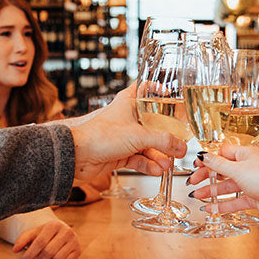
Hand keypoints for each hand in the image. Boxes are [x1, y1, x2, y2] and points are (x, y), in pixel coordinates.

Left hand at [12, 220, 80, 258]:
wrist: (61, 233)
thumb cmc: (43, 235)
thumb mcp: (33, 234)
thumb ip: (22, 240)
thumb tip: (15, 250)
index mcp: (54, 225)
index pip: (40, 242)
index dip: (30, 253)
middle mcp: (66, 231)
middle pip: (48, 251)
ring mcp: (74, 241)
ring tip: (46, 257)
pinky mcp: (78, 250)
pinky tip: (56, 257)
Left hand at [63, 86, 185, 177]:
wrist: (76, 156)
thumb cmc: (99, 135)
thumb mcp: (138, 136)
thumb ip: (163, 141)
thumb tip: (181, 147)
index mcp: (128, 103)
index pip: (144, 88)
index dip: (156, 88)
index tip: (169, 94)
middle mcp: (126, 118)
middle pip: (152, 123)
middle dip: (166, 135)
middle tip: (178, 143)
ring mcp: (122, 137)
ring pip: (147, 144)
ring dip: (158, 155)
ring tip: (167, 164)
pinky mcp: (119, 153)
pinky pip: (139, 158)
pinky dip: (148, 164)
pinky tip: (157, 169)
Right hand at [190, 142, 258, 217]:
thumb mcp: (238, 169)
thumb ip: (218, 164)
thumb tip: (203, 155)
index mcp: (245, 155)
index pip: (222, 154)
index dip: (208, 159)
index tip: (195, 164)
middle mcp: (248, 168)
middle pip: (222, 171)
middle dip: (206, 176)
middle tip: (192, 182)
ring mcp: (251, 184)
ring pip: (227, 187)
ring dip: (211, 191)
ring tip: (196, 196)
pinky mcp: (254, 198)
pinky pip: (235, 201)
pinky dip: (222, 204)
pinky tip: (211, 208)